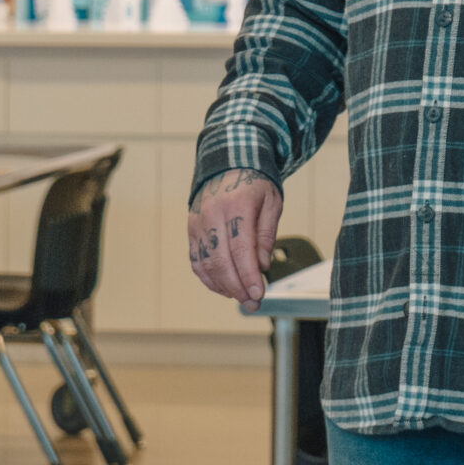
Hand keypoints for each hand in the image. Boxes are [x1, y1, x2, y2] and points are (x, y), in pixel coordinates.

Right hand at [187, 169, 282, 308]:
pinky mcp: (191, 230)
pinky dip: (209, 279)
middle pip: (221, 262)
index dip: (249, 276)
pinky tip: (224, 287)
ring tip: (241, 298)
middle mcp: (212, 215)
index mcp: (236, 205)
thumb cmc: (254, 182)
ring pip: (206, 265)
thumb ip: (266, 235)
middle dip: (237, 288)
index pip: (241, 250)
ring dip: (224, 287)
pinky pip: (197, 261)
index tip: (259, 294)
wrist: (228, 162)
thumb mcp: (271, 203)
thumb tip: (261, 266)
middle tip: (253, 303)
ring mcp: (198, 223)